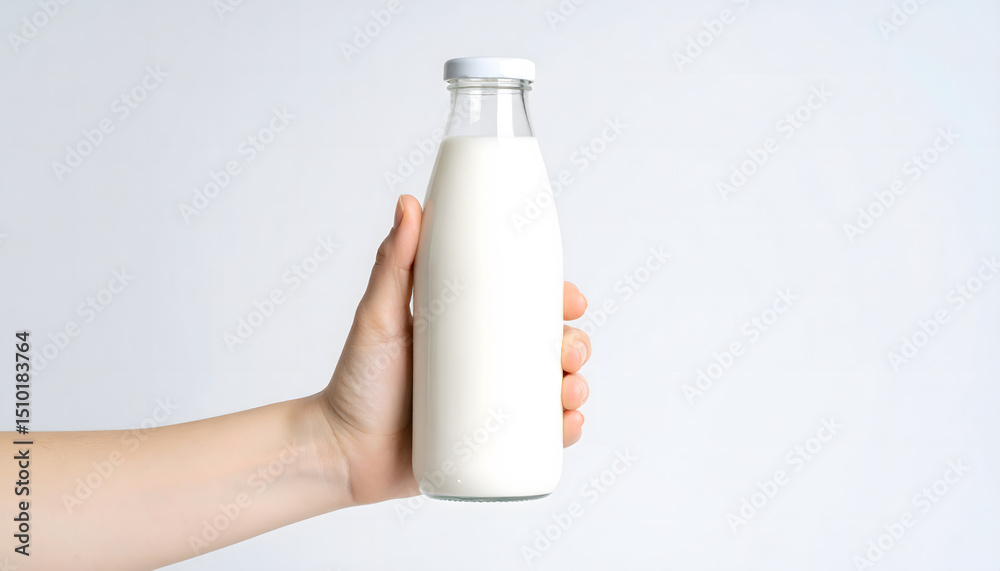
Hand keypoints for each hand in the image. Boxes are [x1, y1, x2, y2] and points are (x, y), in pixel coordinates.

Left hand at [312, 194, 591, 505]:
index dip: (559, 302)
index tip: (572, 300)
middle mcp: (486, 366)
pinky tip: (570, 424)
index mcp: (468, 330)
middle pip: (550, 348)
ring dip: (576, 386)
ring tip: (570, 391)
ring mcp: (490, 408)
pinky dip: (565, 430)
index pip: (526, 309)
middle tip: (568, 352)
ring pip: (553, 392)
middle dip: (575, 346)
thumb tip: (409, 203)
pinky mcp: (490, 447)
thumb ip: (392, 263)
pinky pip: (541, 438)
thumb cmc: (356, 382)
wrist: (342, 453)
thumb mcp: (378, 316)